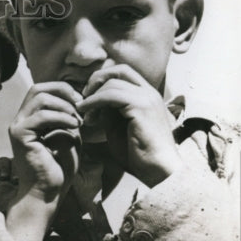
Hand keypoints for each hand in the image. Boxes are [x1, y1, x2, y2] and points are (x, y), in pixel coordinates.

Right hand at [8, 82, 82, 204]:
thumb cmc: (59, 168)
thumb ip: (70, 117)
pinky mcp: (19, 135)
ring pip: (40, 98)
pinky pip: (42, 116)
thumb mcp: (69, 136)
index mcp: (30, 119)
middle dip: (63, 92)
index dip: (63, 90)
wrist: (47, 192)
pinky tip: (75, 126)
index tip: (82, 104)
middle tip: (81, 106)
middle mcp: (20, 120)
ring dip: (65, 106)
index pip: (42, 90)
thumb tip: (79, 99)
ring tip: (78, 122)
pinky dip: (62, 117)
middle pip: (38, 88)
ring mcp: (17, 126)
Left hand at [78, 64, 181, 185]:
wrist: (158, 169)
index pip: (124, 73)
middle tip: (82, 98)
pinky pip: (111, 95)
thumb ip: (109, 111)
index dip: (102, 80)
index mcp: (147, 95)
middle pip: (119, 70)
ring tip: (84, 114)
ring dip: (92, 97)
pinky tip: (86, 114)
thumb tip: (94, 103)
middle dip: (96, 80)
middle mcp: (149, 92)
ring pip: (112, 83)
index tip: (87, 97)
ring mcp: (147, 97)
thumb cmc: (138, 153)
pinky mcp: (142, 106)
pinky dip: (94, 102)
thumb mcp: (119, 126)